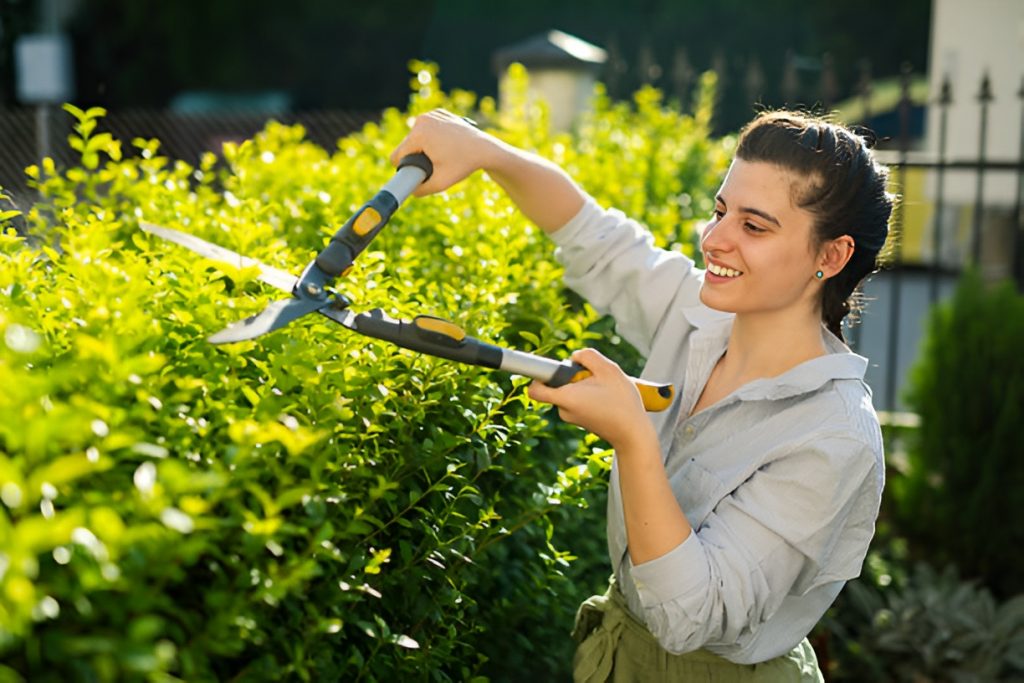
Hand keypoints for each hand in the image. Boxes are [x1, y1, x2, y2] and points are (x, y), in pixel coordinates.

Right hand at [389, 109, 505, 196]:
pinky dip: (431, 137)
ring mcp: (431, 114)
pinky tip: (444, 144)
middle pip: (406, 145)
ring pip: (415, 137)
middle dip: (416, 157)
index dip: (404, 168)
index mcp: (419, 135)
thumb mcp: (440, 183)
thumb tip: (409, 191)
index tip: (417, 173)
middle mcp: (422, 120)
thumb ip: (420, 190)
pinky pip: (426, 129)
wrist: (485, 149)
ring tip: (441, 154)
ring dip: (423, 147)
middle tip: (435, 164)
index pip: (397, 155)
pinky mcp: (438, 112)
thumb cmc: (463, 165)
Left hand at [527, 348, 656, 450]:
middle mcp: (564, 410)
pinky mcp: (580, 420)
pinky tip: (606, 398)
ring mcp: (571, 417)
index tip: (547, 366)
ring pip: (569, 391)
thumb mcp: (609, 370)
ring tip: (604, 389)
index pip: (535, 389)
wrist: (633, 435)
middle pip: (556, 385)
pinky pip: (577, 400)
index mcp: (566, 398)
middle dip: (572, 376)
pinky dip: (588, 395)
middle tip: (594, 377)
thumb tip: (575, 357)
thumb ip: (587, 356)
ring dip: (583, 385)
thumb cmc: (623, 404)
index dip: (537, 374)